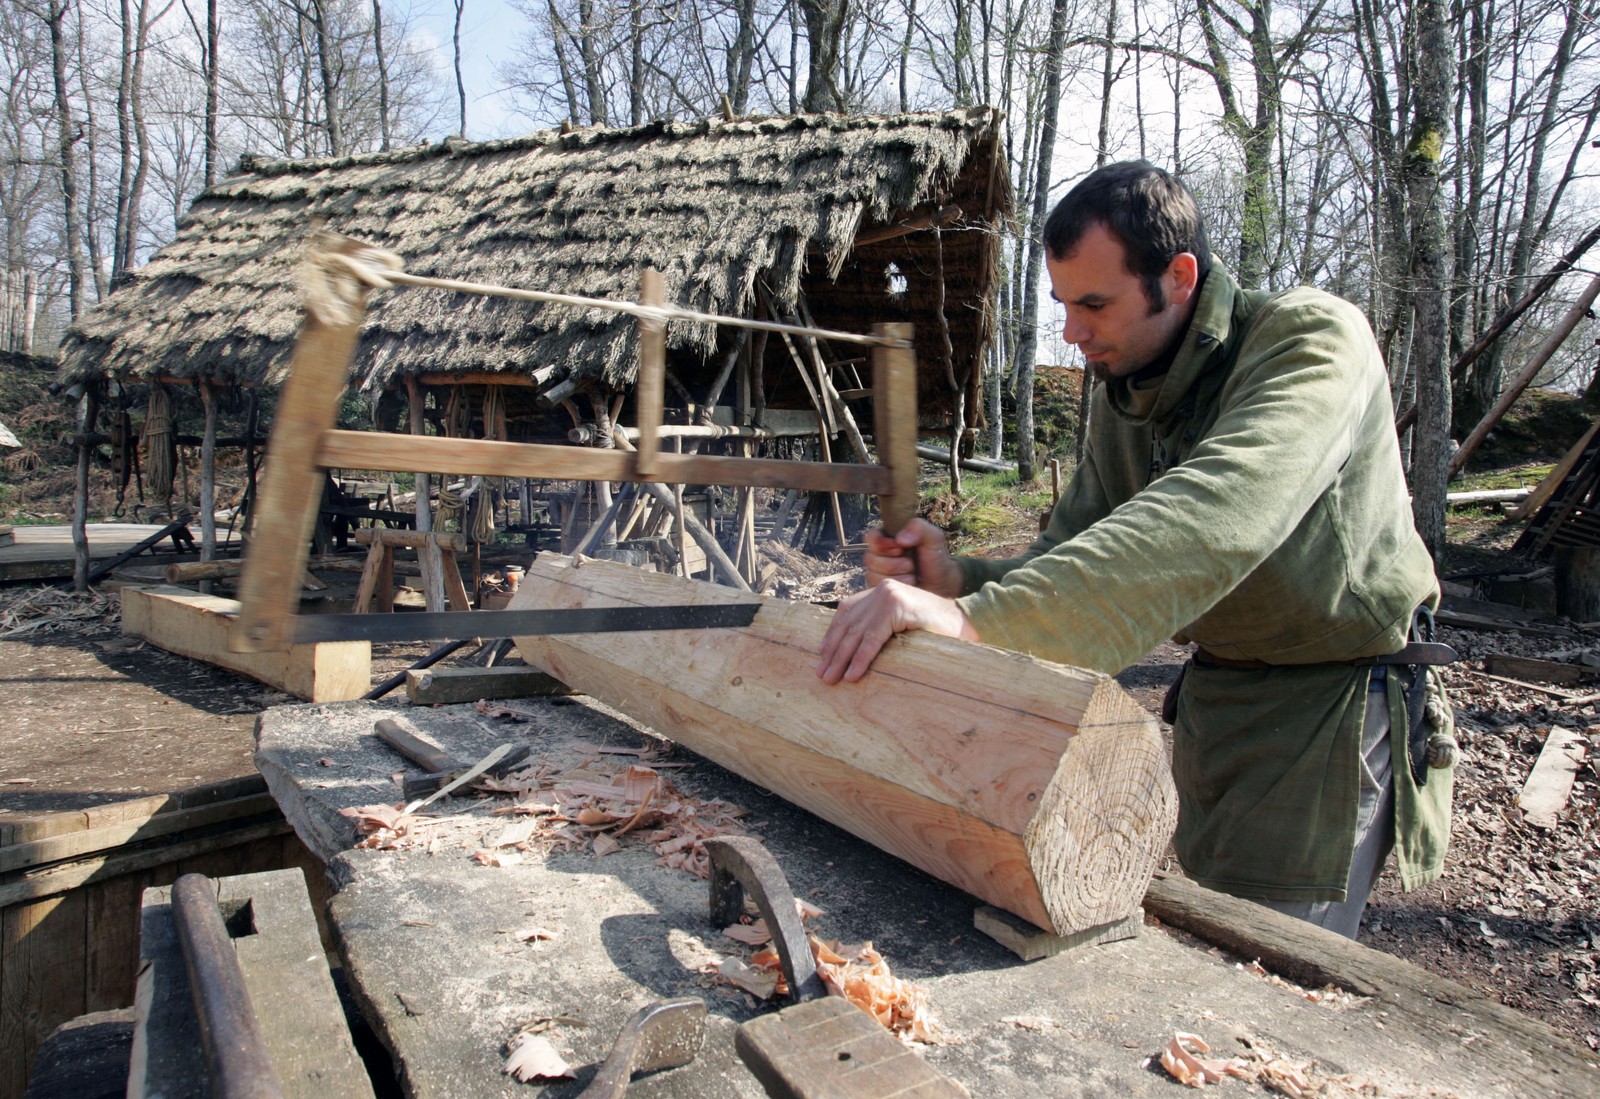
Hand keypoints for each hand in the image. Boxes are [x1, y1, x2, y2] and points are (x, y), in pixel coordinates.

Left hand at [815, 579, 978, 684]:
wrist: (964, 624)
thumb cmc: (934, 631)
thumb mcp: (900, 626)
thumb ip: (879, 628)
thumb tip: (848, 651)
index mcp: (879, 591)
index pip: (847, 613)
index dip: (832, 635)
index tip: (822, 657)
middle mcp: (881, 589)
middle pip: (849, 624)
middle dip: (833, 652)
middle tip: (822, 675)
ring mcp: (890, 596)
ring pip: (858, 632)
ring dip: (842, 659)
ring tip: (832, 679)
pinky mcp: (898, 607)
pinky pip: (873, 638)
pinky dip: (861, 658)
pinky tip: (853, 674)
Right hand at [864, 518, 962, 596]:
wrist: (944, 584)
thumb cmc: (936, 558)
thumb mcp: (933, 537)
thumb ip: (918, 528)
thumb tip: (899, 539)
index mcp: (888, 538)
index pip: (871, 537)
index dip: (882, 543)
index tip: (901, 547)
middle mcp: (880, 555)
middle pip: (870, 558)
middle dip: (894, 563)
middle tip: (912, 563)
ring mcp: (878, 573)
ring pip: (872, 575)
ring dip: (898, 576)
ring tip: (913, 574)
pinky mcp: (880, 589)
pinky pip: (877, 588)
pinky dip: (897, 586)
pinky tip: (910, 585)